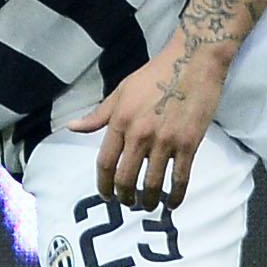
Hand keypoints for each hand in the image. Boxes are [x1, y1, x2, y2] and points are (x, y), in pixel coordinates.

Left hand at [69, 38, 227, 209]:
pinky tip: (172, 204)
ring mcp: (165, 141)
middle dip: (124, 197)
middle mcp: (140, 134)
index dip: (103, 185)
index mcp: (120, 121)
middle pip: (125, 178)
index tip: (106, 195)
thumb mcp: (121, 91)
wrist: (193, 61)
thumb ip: (98, 115)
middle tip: (127, 203)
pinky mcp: (189, 144)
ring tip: (147, 205)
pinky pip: (180, 178)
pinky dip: (176, 196)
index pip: (105, 163)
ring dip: (148, 200)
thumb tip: (72, 127)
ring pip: (152, 183)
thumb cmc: (155, 74)